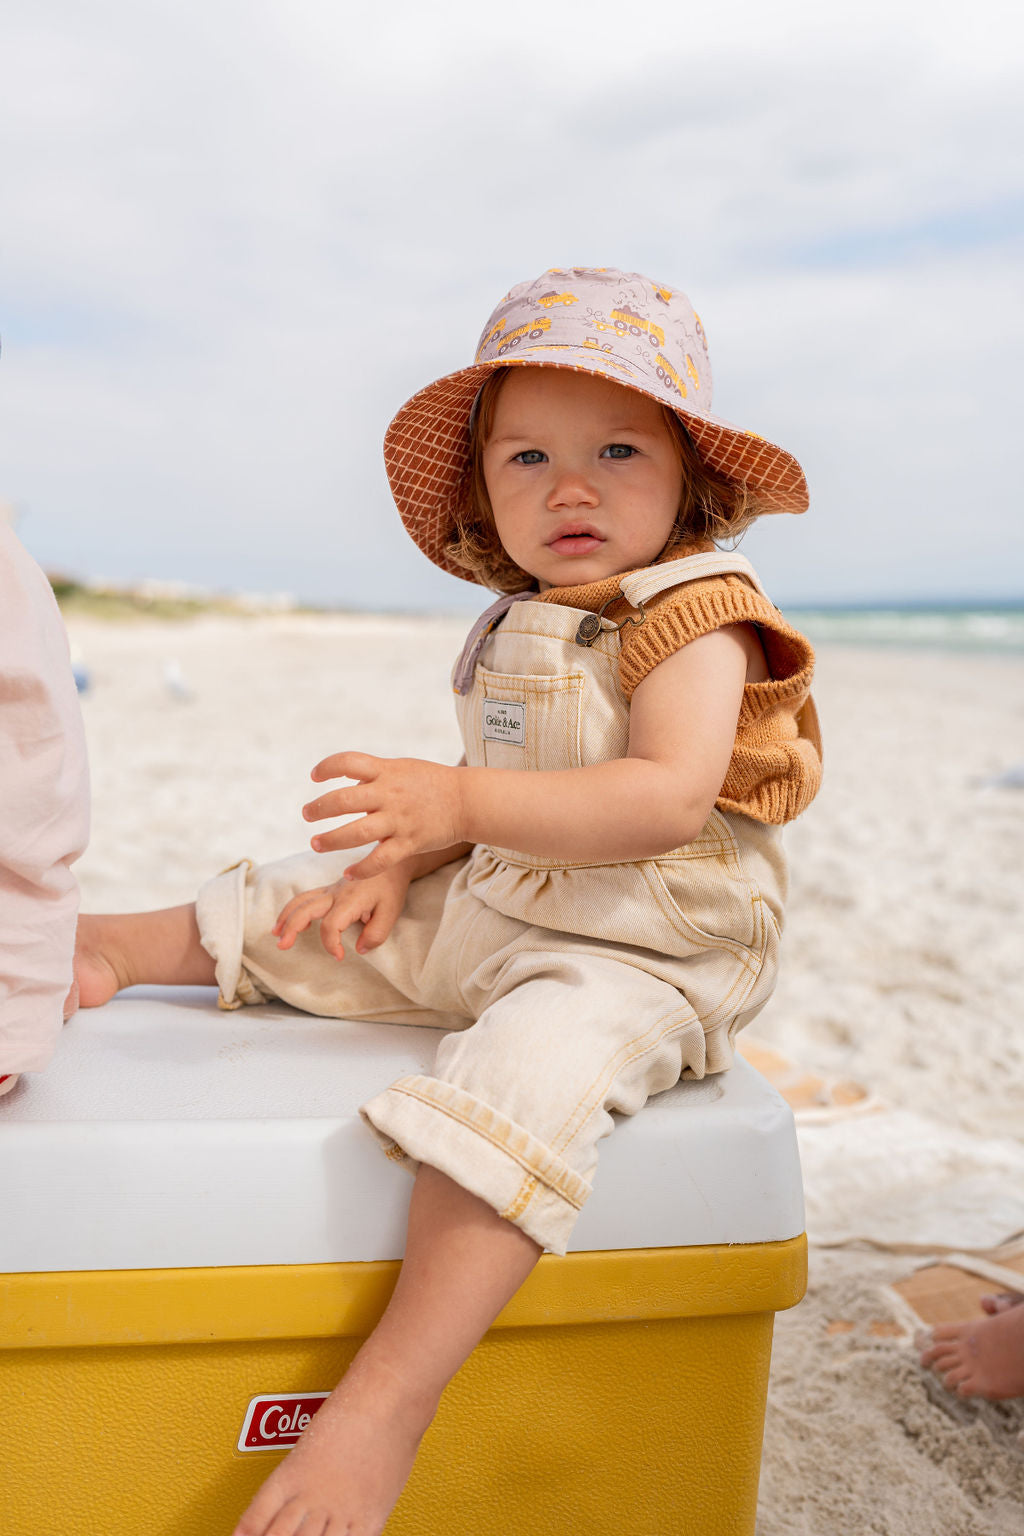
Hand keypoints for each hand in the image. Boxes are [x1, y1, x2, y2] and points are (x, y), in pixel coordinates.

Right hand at [272, 865, 412, 960]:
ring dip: (286, 916)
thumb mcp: (391, 912)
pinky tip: (289, 922)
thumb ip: (376, 934)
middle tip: (282, 946)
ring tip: (276, 934)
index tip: (339, 956)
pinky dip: (293, 909)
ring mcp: (330, 890)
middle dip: (291, 927)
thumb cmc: (391, 887)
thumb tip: (360, 949)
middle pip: (306, 909)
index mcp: (351, 900)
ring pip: (301, 900)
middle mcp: (336, 893)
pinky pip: (306, 897)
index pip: (331, 925)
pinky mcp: (329, 889)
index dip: (331, 944)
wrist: (391, 859)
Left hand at [302, 752, 464, 878]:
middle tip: (307, 815)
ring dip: (331, 839)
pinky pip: (380, 860)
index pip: (348, 762)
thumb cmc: (432, 783)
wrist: (468, 800)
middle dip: (319, 808)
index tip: (315, 776)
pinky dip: (361, 869)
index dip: (327, 767)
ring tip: (316, 844)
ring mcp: (399, 820)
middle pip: (344, 800)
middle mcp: (390, 794)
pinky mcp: (410, 842)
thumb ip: (375, 774)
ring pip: (356, 833)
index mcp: (387, 771)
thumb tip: (345, 780)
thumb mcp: (402, 768)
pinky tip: (348, 873)